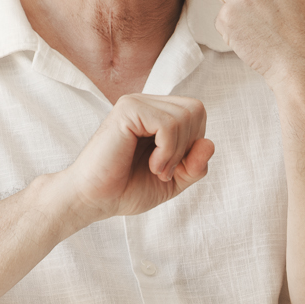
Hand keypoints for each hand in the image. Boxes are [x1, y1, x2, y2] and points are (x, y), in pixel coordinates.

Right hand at [54, 94, 214, 226]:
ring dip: (176, 152)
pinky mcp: (127, 109)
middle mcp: (146, 103)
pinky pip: (168, 123)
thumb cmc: (127, 189)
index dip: (193, 144)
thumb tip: (210, 143)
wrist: (94, 200)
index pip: (196, 113)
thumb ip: (195, 165)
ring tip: (157, 169)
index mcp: (156, 114)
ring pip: (185, 115)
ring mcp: (136, 103)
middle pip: (195, 109)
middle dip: (188, 146)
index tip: (171, 168)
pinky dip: (168, 151)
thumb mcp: (174, 180)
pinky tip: (153, 165)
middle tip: (164, 170)